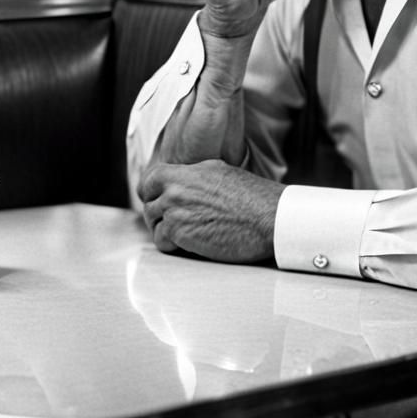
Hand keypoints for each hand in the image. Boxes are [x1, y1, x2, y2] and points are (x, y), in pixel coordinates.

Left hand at [138, 160, 284, 262]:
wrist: (268, 217)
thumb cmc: (252, 196)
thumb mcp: (220, 171)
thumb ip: (195, 174)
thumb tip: (184, 177)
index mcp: (185, 172)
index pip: (149, 179)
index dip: (150, 191)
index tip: (156, 200)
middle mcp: (175, 189)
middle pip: (148, 203)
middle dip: (157, 213)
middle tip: (171, 221)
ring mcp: (175, 211)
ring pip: (153, 223)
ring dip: (165, 230)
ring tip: (184, 234)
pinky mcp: (180, 233)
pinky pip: (161, 241)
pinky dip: (172, 245)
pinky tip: (189, 244)